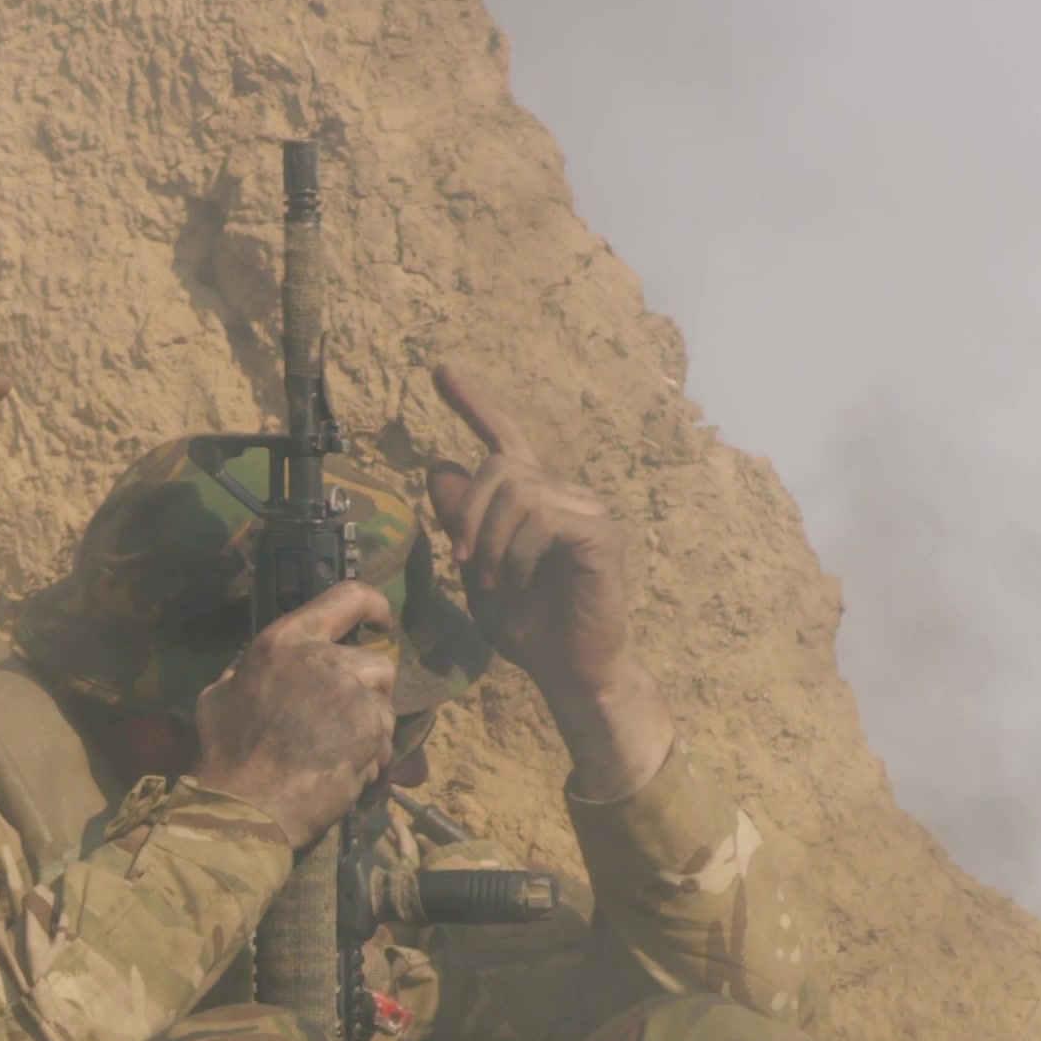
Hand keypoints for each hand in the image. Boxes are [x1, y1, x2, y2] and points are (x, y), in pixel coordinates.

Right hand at [193, 582, 397, 846]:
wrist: (250, 804)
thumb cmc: (227, 753)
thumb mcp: (218, 697)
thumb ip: (244, 673)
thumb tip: (249, 670)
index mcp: (286, 641)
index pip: (347, 597)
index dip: (373, 605)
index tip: (381, 620)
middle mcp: (325, 659)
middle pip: (376, 662)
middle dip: (368, 688)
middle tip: (346, 715)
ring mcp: (353, 694)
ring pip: (384, 703)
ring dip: (370, 725)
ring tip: (342, 751)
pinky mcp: (372, 730)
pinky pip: (386, 739)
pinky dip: (374, 756)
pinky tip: (347, 772)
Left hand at [425, 364, 638, 691]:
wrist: (567, 669)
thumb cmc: (529, 626)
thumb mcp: (476, 571)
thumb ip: (460, 523)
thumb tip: (437, 467)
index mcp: (533, 500)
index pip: (502, 438)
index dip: (471, 404)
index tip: (440, 371)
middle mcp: (564, 495)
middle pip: (500, 465)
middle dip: (468, 514)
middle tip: (461, 562)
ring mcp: (588, 510)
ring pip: (519, 492)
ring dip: (492, 543)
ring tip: (496, 583)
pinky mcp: (602, 533)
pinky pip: (544, 519)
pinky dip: (518, 554)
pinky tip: (521, 581)